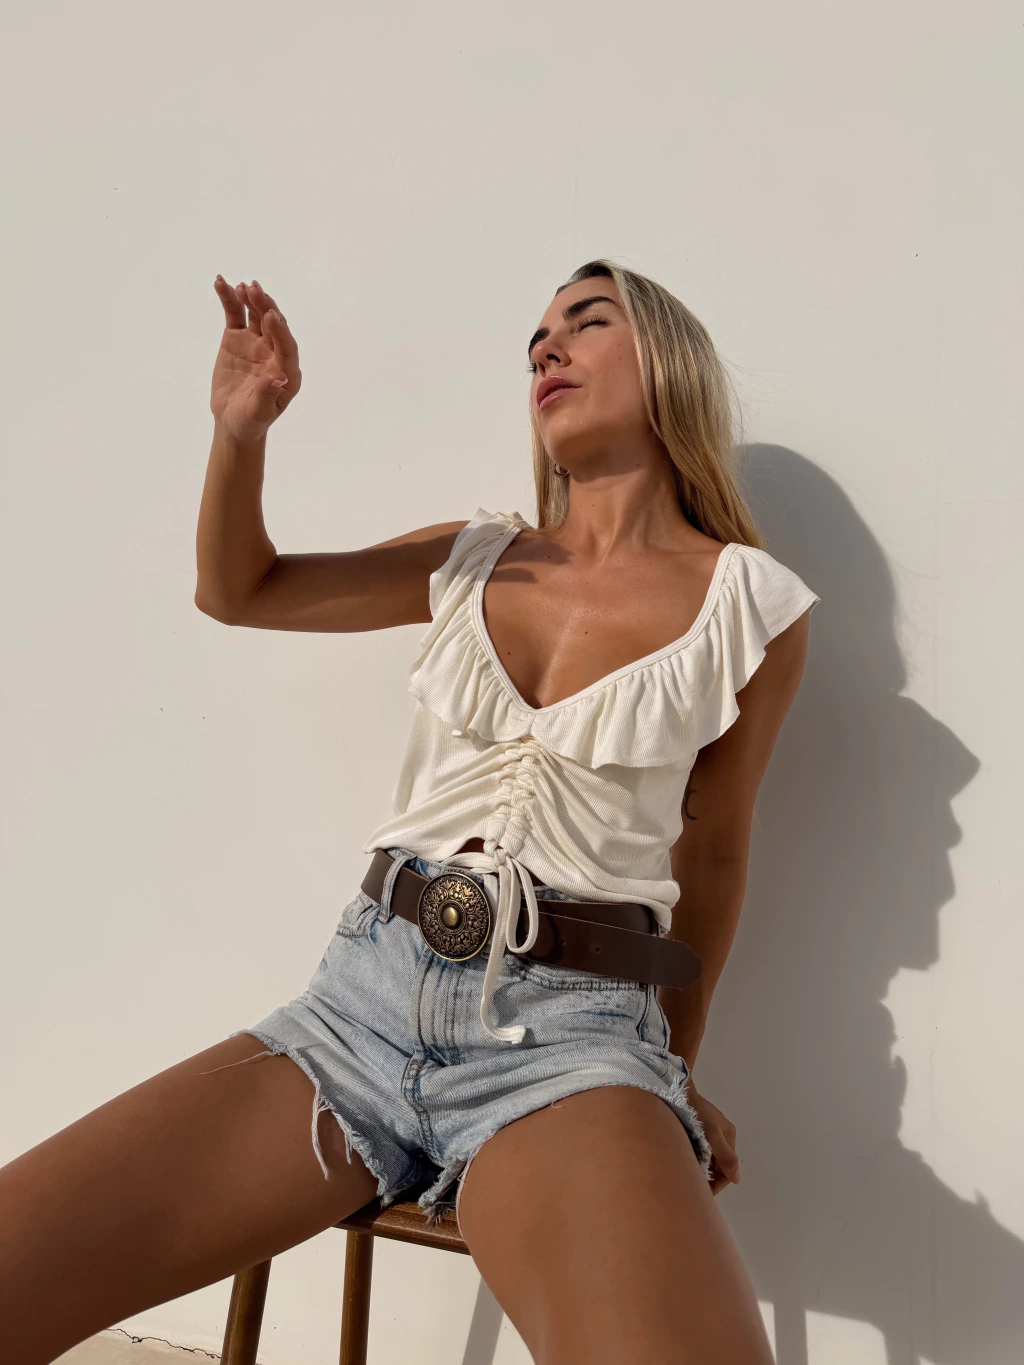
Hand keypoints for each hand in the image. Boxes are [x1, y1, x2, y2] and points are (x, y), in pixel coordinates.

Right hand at [210, 277, 301, 441]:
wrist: (232, 420)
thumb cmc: (250, 421)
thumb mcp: (257, 414)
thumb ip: (267, 396)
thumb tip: (278, 378)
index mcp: (287, 372)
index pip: (287, 347)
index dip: (280, 331)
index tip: (271, 316)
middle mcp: (275, 353)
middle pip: (273, 326)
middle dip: (265, 307)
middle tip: (254, 290)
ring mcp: (256, 342)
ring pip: (255, 315)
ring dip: (250, 299)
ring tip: (240, 286)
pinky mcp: (237, 337)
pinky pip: (235, 314)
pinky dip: (229, 299)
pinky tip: (221, 283)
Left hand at [686, 1080, 740, 1195]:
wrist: (677, 1089)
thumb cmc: (696, 1112)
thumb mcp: (713, 1135)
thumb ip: (726, 1157)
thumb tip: (736, 1179)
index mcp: (729, 1135)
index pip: (729, 1168)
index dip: (718, 1183)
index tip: (704, 1194)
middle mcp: (721, 1134)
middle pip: (718, 1164)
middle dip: (709, 1177)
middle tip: (694, 1188)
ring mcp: (708, 1131)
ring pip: (708, 1159)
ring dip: (700, 1169)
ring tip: (688, 1177)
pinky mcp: (695, 1129)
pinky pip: (698, 1151)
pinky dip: (693, 1159)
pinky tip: (684, 1163)